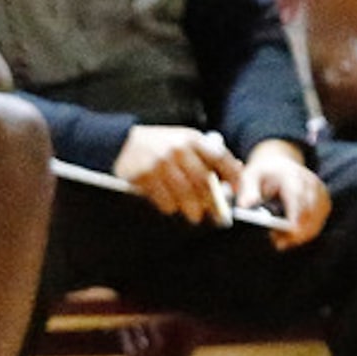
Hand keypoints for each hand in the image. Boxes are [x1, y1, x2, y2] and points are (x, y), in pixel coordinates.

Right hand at [113, 124, 241, 223]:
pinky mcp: (145, 176)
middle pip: (204, 182)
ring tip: (194, 215)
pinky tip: (171, 206)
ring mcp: (160, 163)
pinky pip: (164, 199)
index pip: (220, 158)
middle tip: (219, 216)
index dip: (233, 177)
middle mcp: (178, 150)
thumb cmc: (157, 144)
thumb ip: (205, 154)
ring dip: (192, 209)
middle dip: (214, 202)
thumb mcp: (182, 140)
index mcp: (191, 139)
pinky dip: (170, 206)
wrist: (120, 142)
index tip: (236, 191)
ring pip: (185, 194)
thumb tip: (234, 170)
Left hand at [237, 139, 329, 248]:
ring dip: (299, 236)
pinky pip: (318, 223)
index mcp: (291, 176)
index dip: (296, 215)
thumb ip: (248, 191)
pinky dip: (305, 233)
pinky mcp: (323, 203)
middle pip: (309, 213)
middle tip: (277, 243)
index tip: (291, 231)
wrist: (279, 164)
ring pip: (315, 222)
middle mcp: (310, 184)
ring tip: (279, 241)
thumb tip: (245, 206)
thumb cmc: (263, 173)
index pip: (297, 197)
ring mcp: (320, 193)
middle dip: (295, 232)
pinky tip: (289, 236)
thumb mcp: (249, 176)